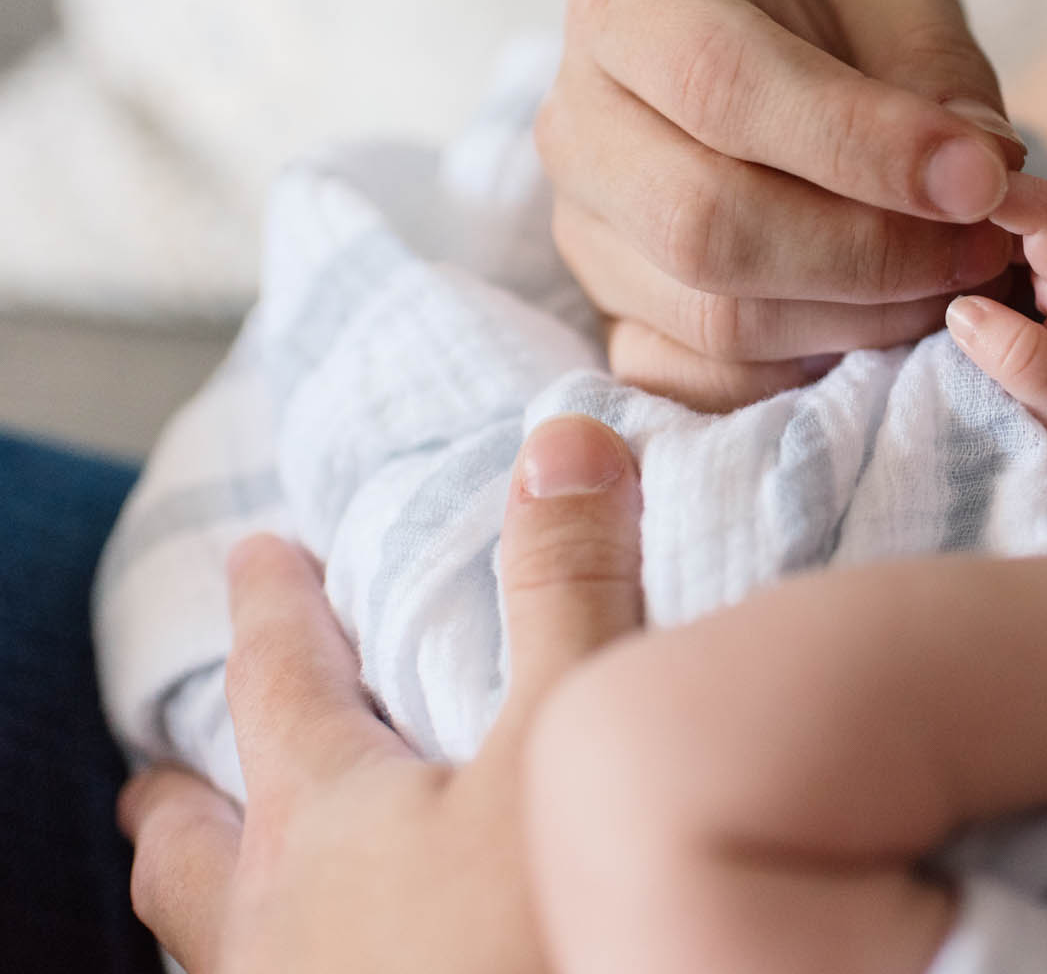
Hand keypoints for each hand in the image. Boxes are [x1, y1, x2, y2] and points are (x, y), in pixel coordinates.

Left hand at [117, 415, 646, 973]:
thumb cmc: (538, 933)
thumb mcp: (578, 737)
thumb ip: (570, 588)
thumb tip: (564, 437)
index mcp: (326, 814)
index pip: (281, 677)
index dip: (279, 607)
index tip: (265, 557)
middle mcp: (275, 924)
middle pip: (190, 845)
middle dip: (178, 795)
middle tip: (155, 775)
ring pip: (206, 954)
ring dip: (203, 910)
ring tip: (216, 901)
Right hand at [538, 0, 1027, 411]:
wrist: (770, 79)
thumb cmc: (828, 25)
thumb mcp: (898, 1)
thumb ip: (941, 73)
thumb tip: (978, 170)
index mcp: (631, 5)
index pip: (720, 83)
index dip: (858, 144)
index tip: (981, 180)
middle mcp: (578, 122)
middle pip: (703, 220)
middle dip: (870, 252)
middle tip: (984, 246)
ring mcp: (584, 237)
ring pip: (715, 317)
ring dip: (863, 319)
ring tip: (956, 281)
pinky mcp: (615, 325)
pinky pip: (710, 385)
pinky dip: (817, 371)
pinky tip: (890, 322)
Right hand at [944, 172, 1046, 508]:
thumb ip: (1021, 358)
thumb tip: (961, 310)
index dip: (991, 194)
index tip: (928, 200)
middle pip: (1014, 212)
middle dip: (957, 226)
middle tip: (905, 265)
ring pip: (1002, 231)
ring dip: (957, 252)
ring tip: (917, 287)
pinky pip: (1003, 256)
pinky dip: (968, 272)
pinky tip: (942, 300)